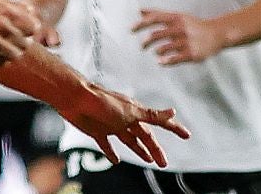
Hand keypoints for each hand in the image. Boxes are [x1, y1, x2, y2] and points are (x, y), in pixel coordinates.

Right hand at [0, 0, 41, 62]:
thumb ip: (16, 6)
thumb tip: (34, 11)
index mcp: (6, 9)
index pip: (33, 27)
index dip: (31, 32)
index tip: (25, 33)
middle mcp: (0, 22)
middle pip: (26, 43)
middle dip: (21, 45)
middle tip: (10, 43)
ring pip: (15, 55)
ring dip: (11, 55)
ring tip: (1, 50)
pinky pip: (2, 62)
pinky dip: (0, 61)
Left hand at [61, 83, 189, 168]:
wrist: (74, 98)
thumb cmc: (101, 101)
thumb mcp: (130, 110)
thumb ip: (151, 114)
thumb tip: (173, 112)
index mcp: (135, 112)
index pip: (159, 121)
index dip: (173, 128)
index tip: (186, 135)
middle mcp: (125, 118)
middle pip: (144, 136)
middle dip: (155, 149)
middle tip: (163, 163)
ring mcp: (111, 124)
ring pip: (129, 140)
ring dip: (139, 150)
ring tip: (148, 160)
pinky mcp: (97, 130)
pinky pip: (107, 144)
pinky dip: (112, 152)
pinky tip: (115, 160)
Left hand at [134, 9, 227, 64]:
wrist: (217, 34)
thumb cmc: (193, 25)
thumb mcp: (177, 16)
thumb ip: (158, 13)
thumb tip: (139, 11)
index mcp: (175, 18)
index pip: (155, 18)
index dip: (141, 23)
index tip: (131, 29)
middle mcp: (180, 29)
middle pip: (157, 34)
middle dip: (146, 41)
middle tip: (142, 46)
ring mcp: (186, 42)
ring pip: (164, 47)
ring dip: (156, 51)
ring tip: (155, 52)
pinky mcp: (192, 54)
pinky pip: (174, 59)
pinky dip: (165, 61)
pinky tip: (160, 62)